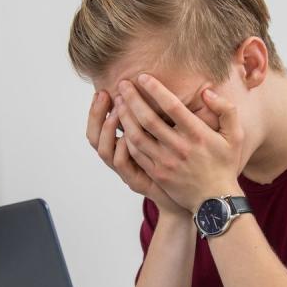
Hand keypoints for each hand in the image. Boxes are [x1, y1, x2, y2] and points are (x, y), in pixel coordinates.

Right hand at [86, 90, 187, 215]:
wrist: (192, 197)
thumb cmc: (183, 164)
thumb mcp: (168, 136)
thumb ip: (161, 115)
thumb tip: (159, 89)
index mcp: (125, 145)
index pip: (99, 125)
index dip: (97, 109)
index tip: (103, 90)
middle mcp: (121, 157)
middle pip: (94, 136)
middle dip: (96, 114)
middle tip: (103, 94)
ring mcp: (127, 170)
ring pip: (104, 150)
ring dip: (107, 129)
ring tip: (115, 111)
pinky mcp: (136, 181)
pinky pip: (122, 164)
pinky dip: (121, 148)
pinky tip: (128, 135)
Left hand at [115, 74, 244, 212]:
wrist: (215, 202)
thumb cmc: (225, 164)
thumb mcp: (236, 136)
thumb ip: (226, 110)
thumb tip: (206, 92)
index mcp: (198, 135)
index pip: (172, 107)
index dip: (155, 90)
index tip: (143, 77)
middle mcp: (179, 147)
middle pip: (148, 119)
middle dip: (132, 98)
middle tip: (122, 84)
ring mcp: (166, 162)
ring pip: (138, 136)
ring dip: (125, 116)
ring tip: (118, 102)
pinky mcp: (157, 174)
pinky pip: (136, 153)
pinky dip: (126, 138)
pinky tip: (121, 126)